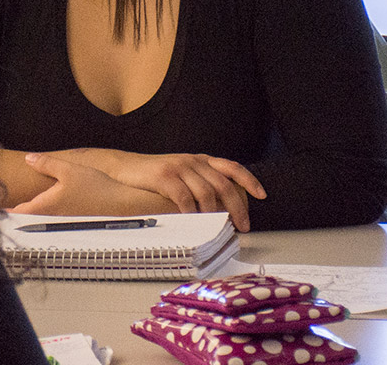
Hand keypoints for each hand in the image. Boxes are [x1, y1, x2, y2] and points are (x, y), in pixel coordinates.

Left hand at [10, 153, 165, 216]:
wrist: (121, 202)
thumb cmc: (95, 188)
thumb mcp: (67, 170)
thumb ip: (46, 164)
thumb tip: (28, 159)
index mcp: (47, 205)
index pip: (20, 210)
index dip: (6, 208)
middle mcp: (54, 213)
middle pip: (28, 212)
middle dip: (15, 205)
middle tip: (2, 198)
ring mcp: (64, 214)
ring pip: (41, 210)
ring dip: (29, 204)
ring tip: (20, 195)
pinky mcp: (74, 211)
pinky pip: (53, 207)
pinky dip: (44, 201)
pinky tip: (47, 192)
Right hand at [66, 148, 263, 231]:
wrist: (125, 169)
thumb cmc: (155, 177)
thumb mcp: (182, 175)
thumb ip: (202, 184)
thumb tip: (227, 208)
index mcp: (200, 160)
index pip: (231, 167)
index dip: (249, 180)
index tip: (262, 196)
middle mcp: (192, 161)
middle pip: (224, 184)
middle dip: (238, 208)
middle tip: (242, 226)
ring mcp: (178, 167)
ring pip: (207, 193)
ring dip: (215, 214)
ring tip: (217, 227)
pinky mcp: (164, 175)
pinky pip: (184, 197)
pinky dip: (192, 212)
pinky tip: (193, 221)